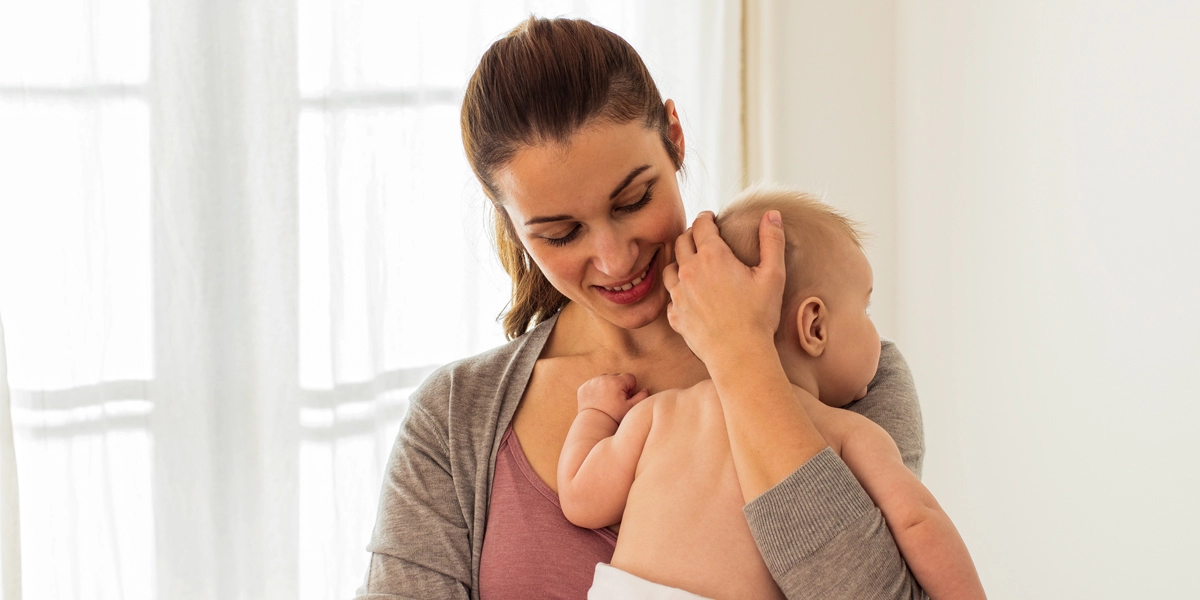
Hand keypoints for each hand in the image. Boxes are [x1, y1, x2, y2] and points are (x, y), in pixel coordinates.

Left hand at [576, 373, 649, 423]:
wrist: (594, 425)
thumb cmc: (614, 417)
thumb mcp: (631, 408)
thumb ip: (642, 397)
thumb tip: (645, 389)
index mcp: (616, 381)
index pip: (630, 378)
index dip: (630, 389)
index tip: (626, 398)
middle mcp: (603, 378)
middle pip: (617, 377)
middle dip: (619, 386)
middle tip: (616, 401)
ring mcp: (592, 382)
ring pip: (605, 379)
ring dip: (608, 386)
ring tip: (608, 401)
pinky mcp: (584, 387)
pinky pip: (594, 384)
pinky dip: (597, 390)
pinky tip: (598, 401)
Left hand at [662, 210, 786, 366]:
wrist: (739, 354)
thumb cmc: (759, 316)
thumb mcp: (773, 275)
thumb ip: (772, 241)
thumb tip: (772, 214)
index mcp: (713, 257)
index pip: (701, 225)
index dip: (706, 218)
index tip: (710, 218)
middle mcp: (690, 271)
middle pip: (681, 242)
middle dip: (691, 235)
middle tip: (700, 236)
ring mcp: (678, 294)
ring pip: (670, 267)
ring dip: (679, 261)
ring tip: (690, 263)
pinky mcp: (675, 315)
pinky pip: (670, 296)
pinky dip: (677, 290)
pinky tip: (687, 294)